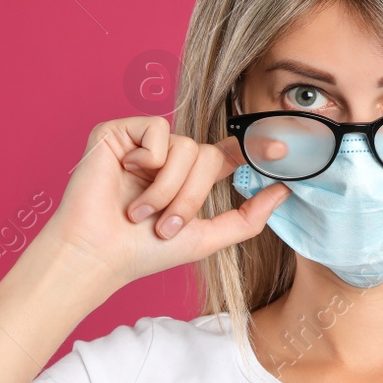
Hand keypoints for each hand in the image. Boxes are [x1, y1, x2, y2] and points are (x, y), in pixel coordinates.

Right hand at [39, 115, 288, 289]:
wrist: (97, 253)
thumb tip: (284, 193)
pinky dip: (148, 158)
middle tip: (165, 225)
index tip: (284, 149)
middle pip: (208, 156)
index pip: (228, 155)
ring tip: (139, 211)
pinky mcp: (120, 132)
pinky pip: (157, 129)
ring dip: (167, 186)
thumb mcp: (205, 238)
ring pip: (185, 145)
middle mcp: (169, 159)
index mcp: (189, 180)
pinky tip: (126, 173)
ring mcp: (145, 145)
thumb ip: (246, 219)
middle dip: (191, 195)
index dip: (255, 148)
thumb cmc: (142, 252)